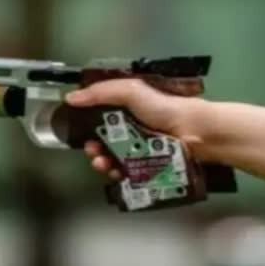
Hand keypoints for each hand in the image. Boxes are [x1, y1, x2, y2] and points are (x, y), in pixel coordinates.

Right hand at [65, 78, 205, 178]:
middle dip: (92, 147)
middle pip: (103, 141)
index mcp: (127, 109)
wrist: (194, 133)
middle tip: (91, 151)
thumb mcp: (131, 91)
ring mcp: (138, 150)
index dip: (87, 125)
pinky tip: (114, 173)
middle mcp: (131, 130)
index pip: (99, 118)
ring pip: (111, 158)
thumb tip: (69, 98)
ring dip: (101, 162)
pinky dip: (116, 174)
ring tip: (101, 164)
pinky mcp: (145, 168)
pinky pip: (125, 173)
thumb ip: (100, 92)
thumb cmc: (163, 109)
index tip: (78, 131)